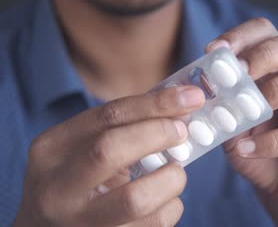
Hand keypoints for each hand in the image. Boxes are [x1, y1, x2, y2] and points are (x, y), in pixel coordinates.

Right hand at [13, 86, 204, 226]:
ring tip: (175, 172)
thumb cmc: (76, 180)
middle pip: (110, 151)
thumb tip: (179, 111)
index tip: (190, 97)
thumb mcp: (81, 147)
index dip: (156, 104)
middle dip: (157, 135)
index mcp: (53, 150)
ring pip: (137, 198)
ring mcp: (79, 222)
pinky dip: (172, 206)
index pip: (108, 116)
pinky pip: (154, 224)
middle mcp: (58, 188)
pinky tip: (166, 199)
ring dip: (171, 179)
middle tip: (182, 132)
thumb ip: (122, 128)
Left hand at [206, 18, 277, 225]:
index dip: (243, 35)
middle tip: (238, 73)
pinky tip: (246, 148)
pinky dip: (273, 140)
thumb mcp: (234, 123)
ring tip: (250, 106)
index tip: (216, 51)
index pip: (270, 32)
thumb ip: (222, 104)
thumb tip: (201, 87)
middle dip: (266, 53)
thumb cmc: (260, 151)